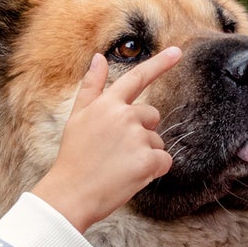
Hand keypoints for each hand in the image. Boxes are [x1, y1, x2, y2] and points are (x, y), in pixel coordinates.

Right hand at [32, 49, 180, 233]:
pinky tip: (132, 177)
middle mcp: (124, 116)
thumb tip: (98, 58)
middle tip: (117, 151)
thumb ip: (92, 87)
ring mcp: (137, 138)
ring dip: (146, 154)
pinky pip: (164, 162)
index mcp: (107, 104)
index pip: (138, 78)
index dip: (160, 63)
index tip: (177, 52)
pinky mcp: (147, 161)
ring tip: (120, 167)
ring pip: (157, 141)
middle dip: (142, 131)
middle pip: (152, 116)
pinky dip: (153, 171)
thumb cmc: (73, 157)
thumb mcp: (77, 118)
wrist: (70, 194)